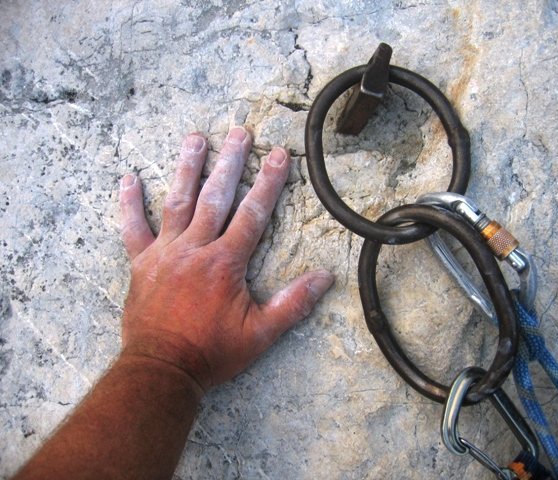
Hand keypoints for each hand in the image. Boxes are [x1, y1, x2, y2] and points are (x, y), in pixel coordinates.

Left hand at [118, 127, 333, 390]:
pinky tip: (128, 179)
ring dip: (188, 168)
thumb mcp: (261, 334)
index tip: (279, 155)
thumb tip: (326, 278)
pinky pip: (133, 229)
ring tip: (195, 138)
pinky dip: (130, 204)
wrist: (162, 369)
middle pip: (216, 197)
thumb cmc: (212, 352)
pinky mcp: (141, 264)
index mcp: (226, 262)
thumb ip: (293, 304)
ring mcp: (165, 253)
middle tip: (239, 132)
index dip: (269, 182)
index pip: (253, 213)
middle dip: (230, 162)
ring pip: (178, 202)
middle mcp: (196, 248)